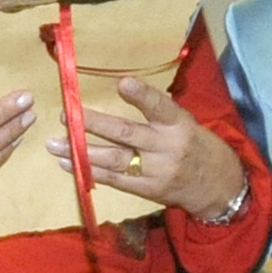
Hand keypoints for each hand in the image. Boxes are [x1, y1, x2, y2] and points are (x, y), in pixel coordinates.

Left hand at [44, 76, 245, 217]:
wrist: (217, 186)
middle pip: (126, 133)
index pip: (160, 106)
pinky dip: (89, 171)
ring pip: (114, 159)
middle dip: (93, 124)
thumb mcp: (185, 123)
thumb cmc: (196, 146)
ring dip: (80, 152)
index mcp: (179, 124)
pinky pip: (114, 180)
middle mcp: (167, 147)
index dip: (142, 95)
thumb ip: (157, 113)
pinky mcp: (148, 190)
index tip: (122, 83)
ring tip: (54, 144)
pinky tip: (67, 163)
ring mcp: (156, 171)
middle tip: (66, 115)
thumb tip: (121, 89)